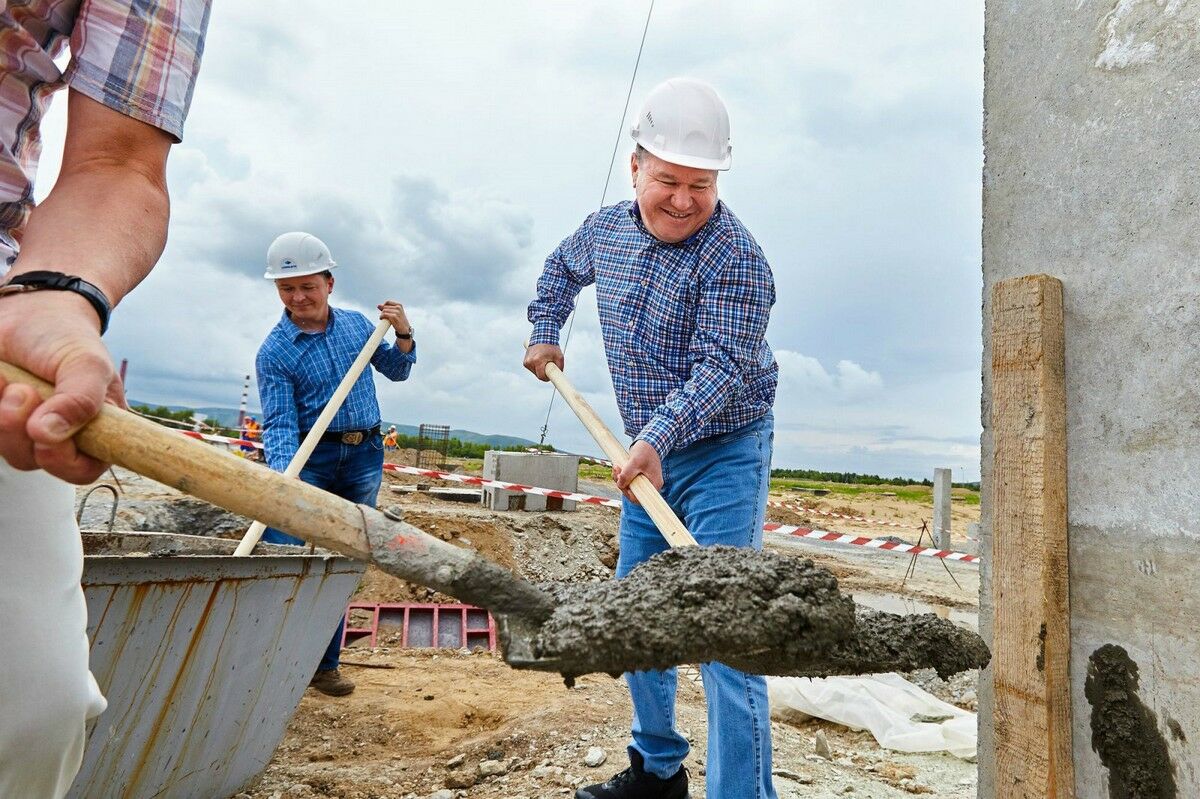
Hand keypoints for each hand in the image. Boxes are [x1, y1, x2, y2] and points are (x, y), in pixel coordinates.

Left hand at [0, 291, 123, 483]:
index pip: (81, 469)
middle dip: (21, 429)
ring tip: (9, 380)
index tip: (47, 438)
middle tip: (23, 392)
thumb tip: (48, 435)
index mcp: (93, 430)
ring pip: (3, 447)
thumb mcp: (87, 364)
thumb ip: (80, 400)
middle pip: (33, 460)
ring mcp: (20, 430)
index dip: (63, 462)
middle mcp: (56, 436)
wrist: (28, 310)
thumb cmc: (67, 337)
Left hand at [378, 300, 410, 335]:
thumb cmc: (399, 321)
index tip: (383, 311)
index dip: (383, 306)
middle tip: (384, 316)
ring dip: (382, 315)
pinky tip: (381, 318)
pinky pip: (384, 314)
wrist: (405, 329)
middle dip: (382, 311)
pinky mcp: (394, 316)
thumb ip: (388, 308)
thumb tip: (378, 305)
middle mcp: (398, 307)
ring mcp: (396, 312)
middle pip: (385, 307)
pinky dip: (381, 317)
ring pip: (384, 311)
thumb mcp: (396, 312)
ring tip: (383, 318)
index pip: (388, 302)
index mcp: (399, 305)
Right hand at [523, 343, 563, 381]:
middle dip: (544, 372)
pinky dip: (537, 366)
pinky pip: (533, 369)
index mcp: (537, 360)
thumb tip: (558, 377)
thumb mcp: (559, 357)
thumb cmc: (552, 347)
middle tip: (549, 365)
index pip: (541, 376)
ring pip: (535, 372)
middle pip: (538, 375)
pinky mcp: (525, 362)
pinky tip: (539, 359)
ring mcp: (526, 361)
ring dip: (541, 369)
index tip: (550, 377)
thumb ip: (559, 368)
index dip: (547, 378)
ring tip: (544, 360)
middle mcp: (530, 361)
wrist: (542, 337)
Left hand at [612, 440, 662, 503]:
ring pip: (628, 486)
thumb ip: (627, 474)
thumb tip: (620, 485)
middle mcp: (650, 485)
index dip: (628, 494)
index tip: (622, 484)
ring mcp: (644, 481)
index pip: (640, 498)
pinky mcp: (638, 477)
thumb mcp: (635, 461)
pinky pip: (628, 481)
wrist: (648, 442)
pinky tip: (618, 468)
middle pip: (632, 493)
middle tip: (616, 471)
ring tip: (616, 467)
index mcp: (654, 484)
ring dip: (619, 479)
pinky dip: (621, 476)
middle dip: (621, 483)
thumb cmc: (645, 451)